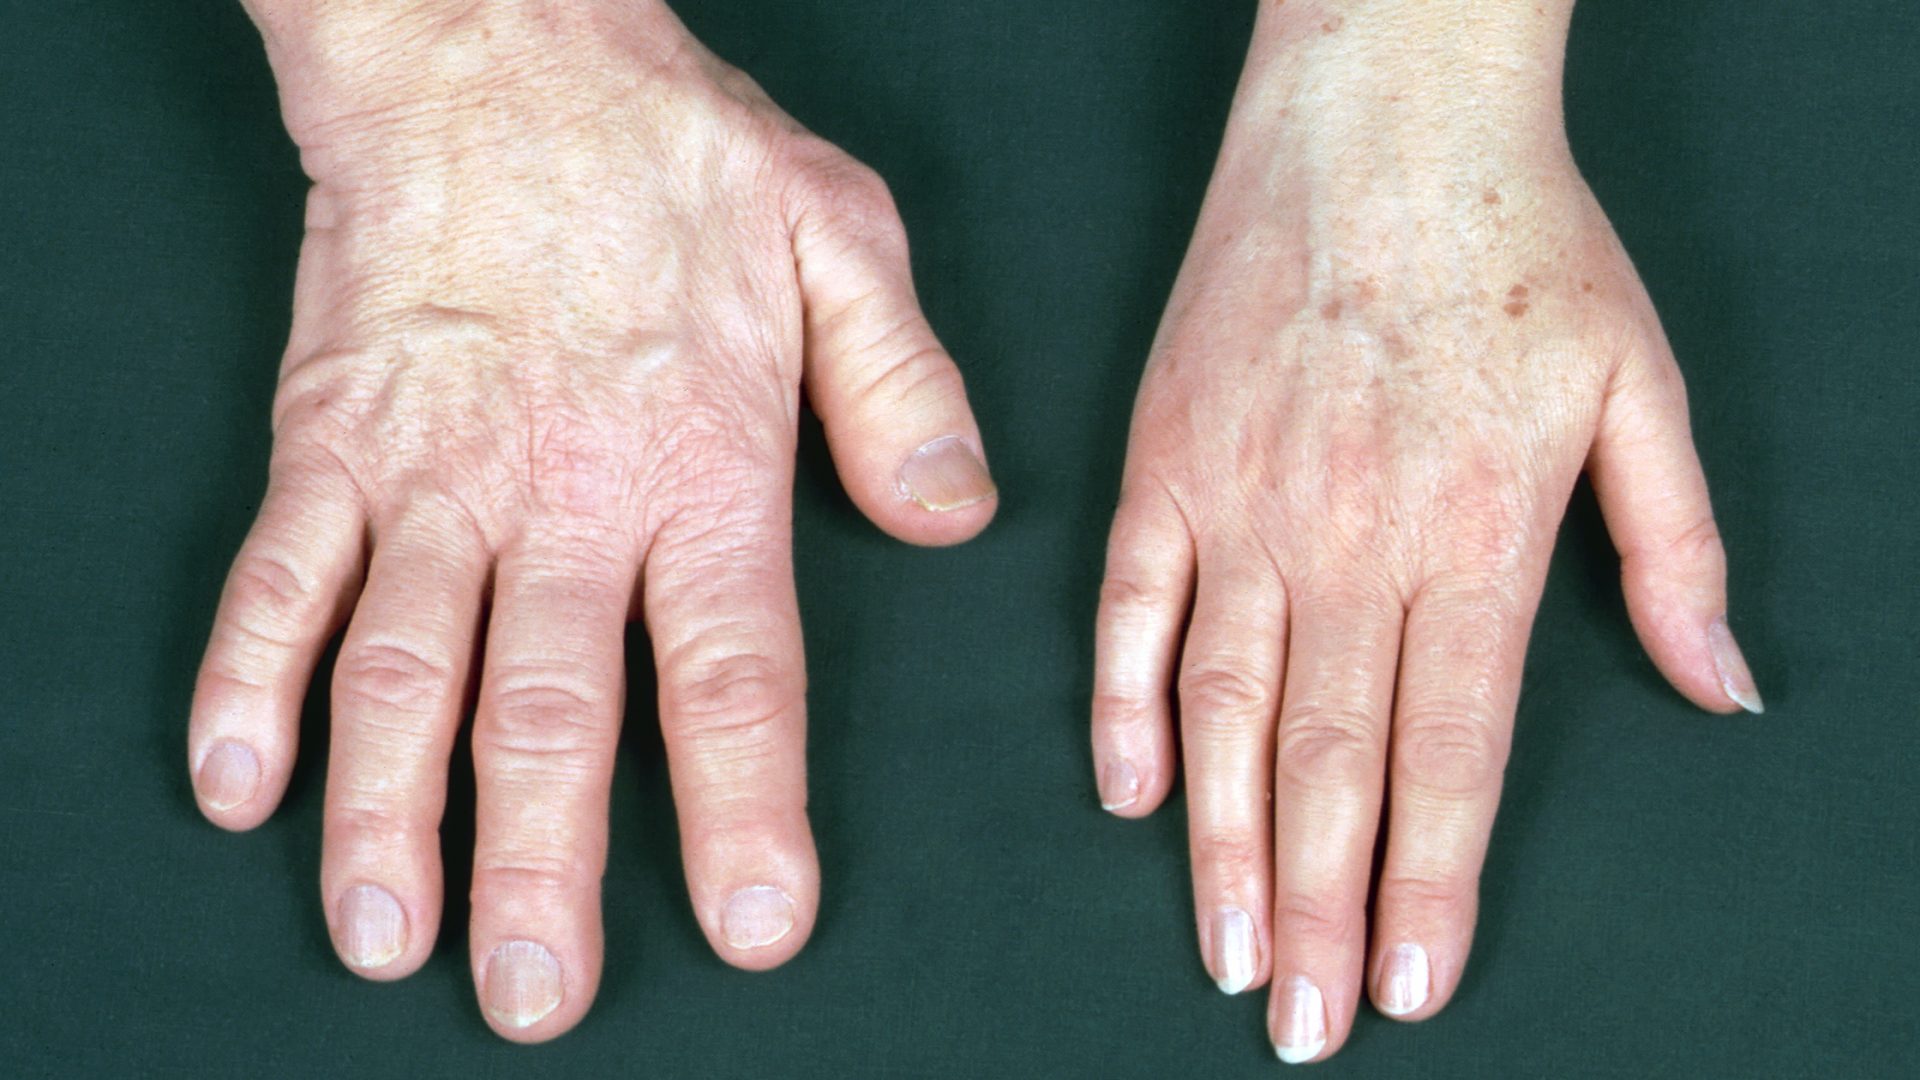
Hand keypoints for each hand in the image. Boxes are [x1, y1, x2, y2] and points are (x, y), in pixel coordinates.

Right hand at [189, 0, 994, 1040]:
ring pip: (400, 672)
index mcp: (700, 464)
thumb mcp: (842, 242)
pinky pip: (277, 579)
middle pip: (547, 712)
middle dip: (542, 867)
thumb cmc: (670, 150)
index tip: (750, 926)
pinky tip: (235, 787)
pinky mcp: (332, 443)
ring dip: (385, 816)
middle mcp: (561, 494)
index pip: (730, 669)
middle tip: (535, 997)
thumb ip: (902, 391)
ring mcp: (432, 475)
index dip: (742, 808)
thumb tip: (950, 522)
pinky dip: (248, 684)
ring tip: (382, 935)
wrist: (493, 52)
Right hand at [1089, 2, 1758, 1062]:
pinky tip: (1128, 800)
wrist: (1380, 116)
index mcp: (1474, 531)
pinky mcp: (1162, 461)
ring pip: (1220, 708)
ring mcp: (1240, 500)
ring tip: (1228, 954)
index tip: (1414, 983)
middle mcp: (1348, 536)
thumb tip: (1722, 688)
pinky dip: (1120, 707)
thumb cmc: (1519, 242)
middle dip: (1322, 910)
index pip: (1452, 750)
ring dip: (1222, 846)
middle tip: (1304, 1023)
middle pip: (1331, 760)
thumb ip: (1678, 551)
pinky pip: (1128, 607)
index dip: (1431, 882)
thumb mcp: (1643, 386)